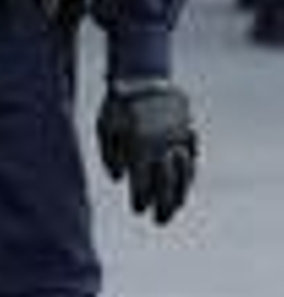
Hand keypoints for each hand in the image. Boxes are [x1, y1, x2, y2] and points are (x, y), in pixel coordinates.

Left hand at [96, 81, 196, 223]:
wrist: (144, 75)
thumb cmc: (117, 104)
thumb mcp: (104, 126)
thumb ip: (109, 155)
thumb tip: (118, 179)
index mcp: (140, 145)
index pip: (143, 182)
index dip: (142, 200)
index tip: (139, 210)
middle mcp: (162, 145)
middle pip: (167, 184)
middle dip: (163, 206)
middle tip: (159, 222)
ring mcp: (178, 139)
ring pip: (183, 175)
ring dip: (179, 194)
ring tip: (173, 210)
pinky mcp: (187, 131)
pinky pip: (192, 159)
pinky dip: (189, 175)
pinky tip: (184, 187)